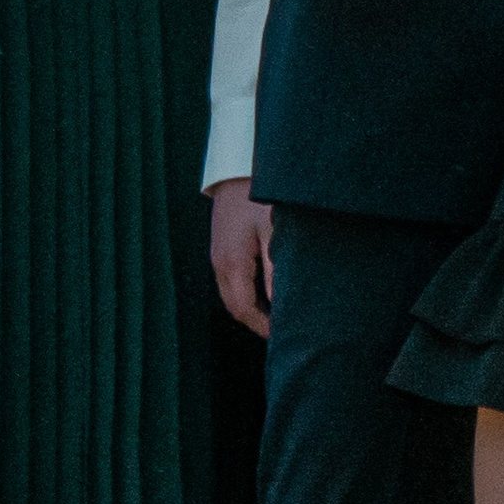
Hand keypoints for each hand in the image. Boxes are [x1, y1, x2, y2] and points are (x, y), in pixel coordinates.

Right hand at [209, 180, 273, 336]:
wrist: (238, 167)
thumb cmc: (260, 197)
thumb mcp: (275, 233)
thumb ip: (278, 272)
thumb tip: (284, 306)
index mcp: (231, 263)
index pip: (244, 310)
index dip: (264, 327)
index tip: (286, 336)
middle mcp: (219, 263)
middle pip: (235, 307)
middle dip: (258, 322)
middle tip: (286, 330)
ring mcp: (218, 255)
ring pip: (233, 294)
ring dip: (254, 307)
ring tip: (281, 314)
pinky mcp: (223, 246)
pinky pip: (233, 279)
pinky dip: (249, 292)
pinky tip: (270, 290)